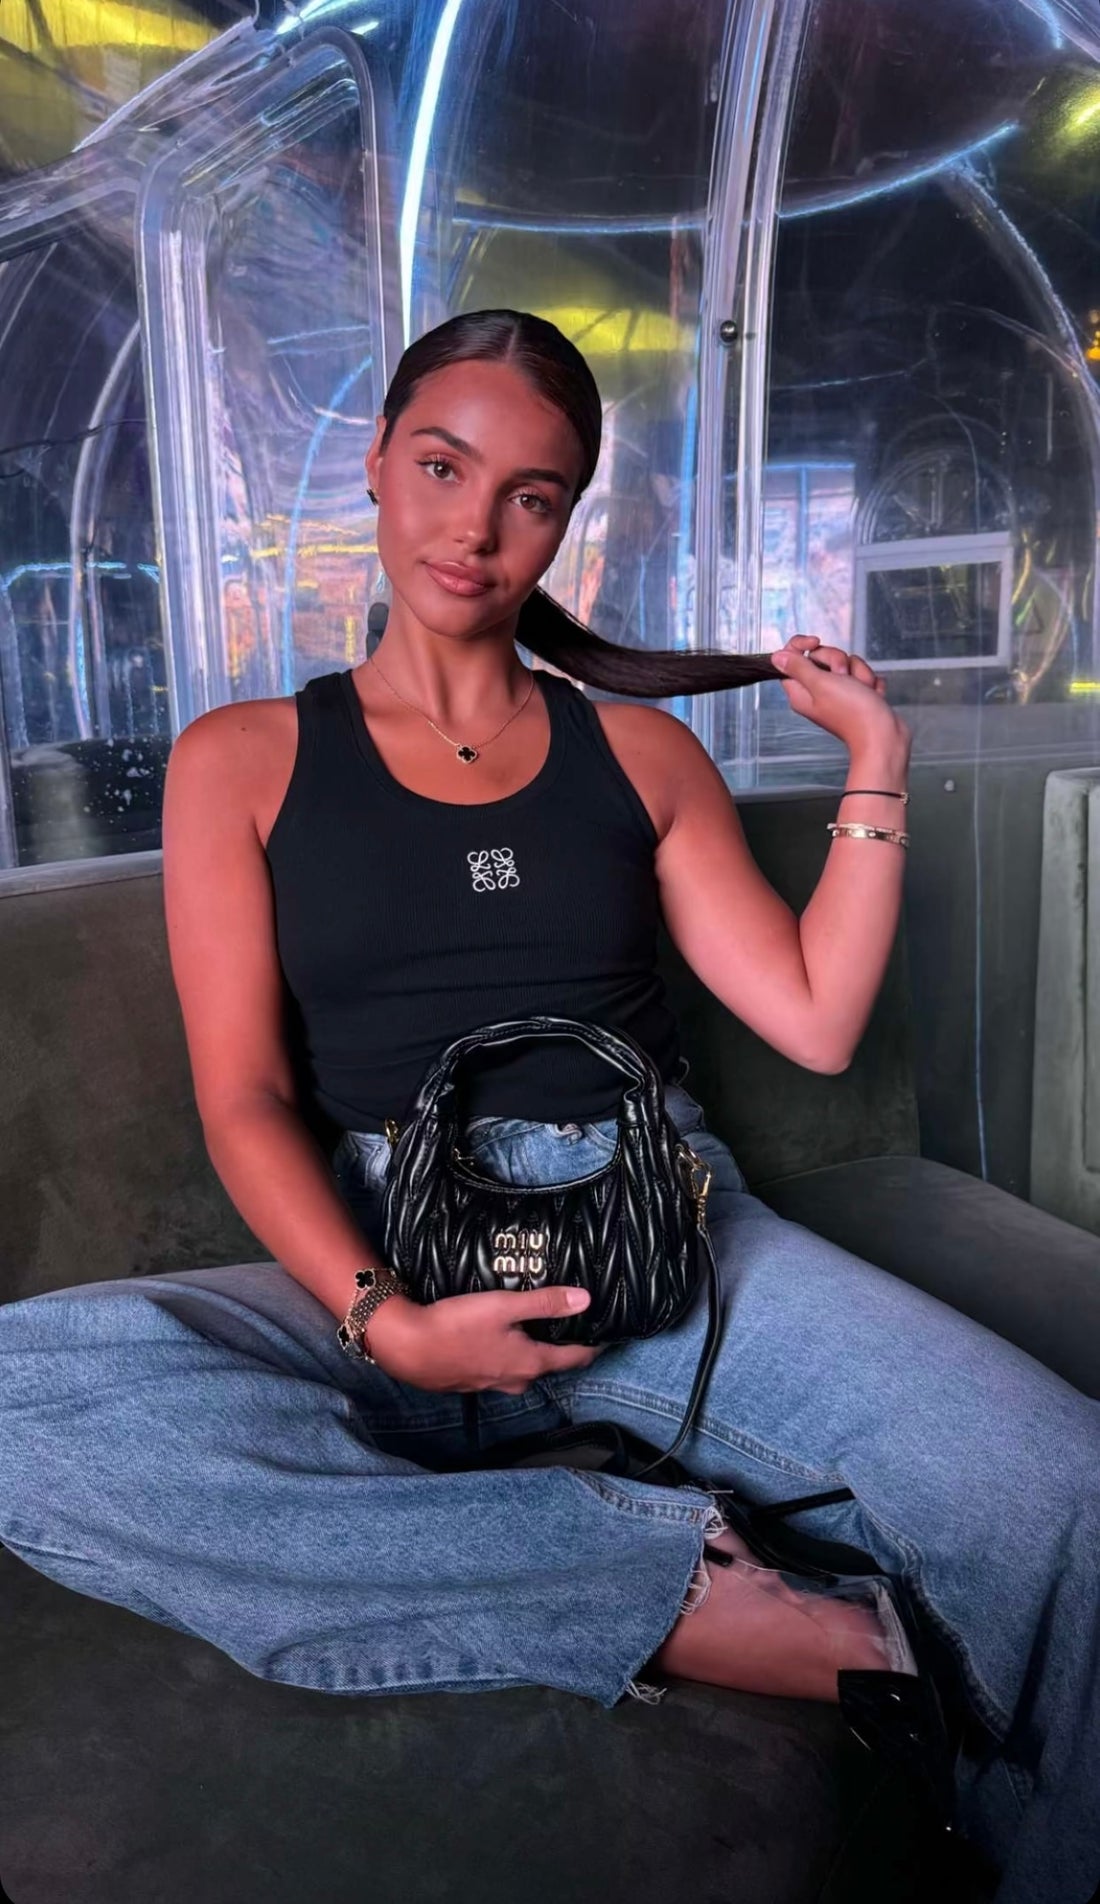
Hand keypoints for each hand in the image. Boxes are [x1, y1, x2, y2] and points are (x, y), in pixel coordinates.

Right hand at [364, 1285, 606, 1394]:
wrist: (407, 1348)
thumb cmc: (456, 1325)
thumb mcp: (503, 1306)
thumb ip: (545, 1302)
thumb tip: (585, 1300)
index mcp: (530, 1364)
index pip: (574, 1358)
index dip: (593, 1346)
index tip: (608, 1336)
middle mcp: (516, 1380)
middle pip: (549, 1364)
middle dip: (562, 1346)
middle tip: (571, 1324)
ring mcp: (493, 1384)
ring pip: (523, 1366)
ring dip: (533, 1350)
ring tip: (536, 1327)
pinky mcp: (472, 1381)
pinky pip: (501, 1367)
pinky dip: (509, 1353)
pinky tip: (499, 1337)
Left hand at [772, 636, 908, 762]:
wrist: (883, 735)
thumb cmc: (853, 713)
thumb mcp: (820, 684)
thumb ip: (798, 668)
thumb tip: (777, 657)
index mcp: (801, 692)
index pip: (791, 659)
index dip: (802, 646)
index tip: (815, 642)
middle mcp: (817, 692)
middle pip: (821, 657)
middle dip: (838, 661)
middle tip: (843, 677)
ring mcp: (838, 693)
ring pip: (846, 663)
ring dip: (858, 672)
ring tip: (861, 689)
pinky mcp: (857, 695)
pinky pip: (862, 674)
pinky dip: (869, 682)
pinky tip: (870, 695)